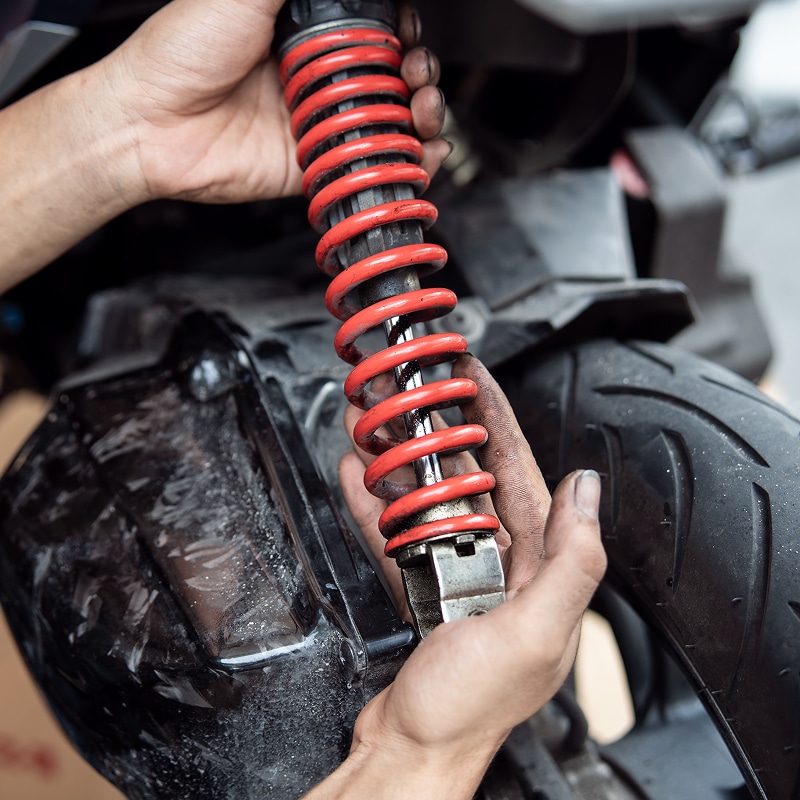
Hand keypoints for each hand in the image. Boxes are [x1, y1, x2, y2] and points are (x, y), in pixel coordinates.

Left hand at [0, 0, 448, 287]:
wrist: (151, 124)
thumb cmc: (181, 52)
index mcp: (304, 34)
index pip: (372, 30)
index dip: (401, 29)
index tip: (409, 27)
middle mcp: (315, 77)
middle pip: (389, 75)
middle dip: (417, 71)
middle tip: (415, 71)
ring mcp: (316, 122)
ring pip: (386, 120)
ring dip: (420, 114)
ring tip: (423, 107)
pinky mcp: (312, 163)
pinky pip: (366, 164)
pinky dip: (404, 162)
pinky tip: (424, 151)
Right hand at [315, 354, 605, 798]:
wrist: (410, 751)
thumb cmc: (468, 708)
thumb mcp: (533, 633)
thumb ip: (570, 560)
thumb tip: (586, 488)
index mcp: (539, 570)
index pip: (523, 475)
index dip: (497, 423)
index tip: (474, 385)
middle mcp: (504, 567)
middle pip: (472, 480)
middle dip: (444, 433)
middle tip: (419, 396)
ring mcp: (461, 576)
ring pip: (431, 501)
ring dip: (404, 464)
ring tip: (380, 429)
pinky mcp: (424, 589)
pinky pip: (400, 535)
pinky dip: (378, 507)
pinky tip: (357, 479)